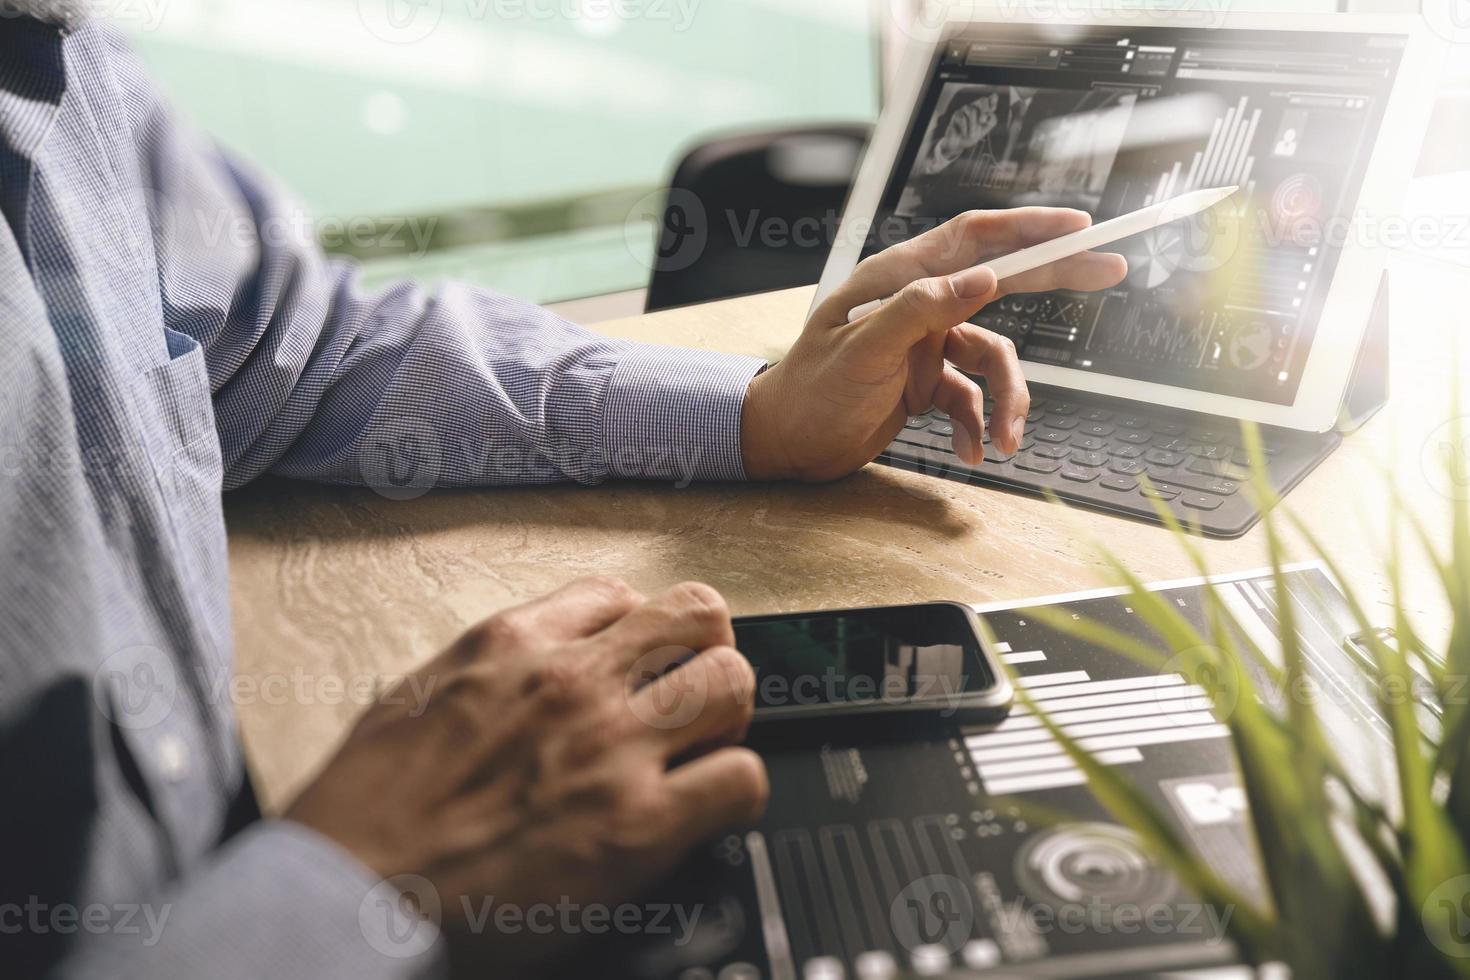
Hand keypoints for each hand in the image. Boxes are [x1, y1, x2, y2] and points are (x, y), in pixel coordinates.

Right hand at [286, 577, 766, 976]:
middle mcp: (571, 680)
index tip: (636, 662)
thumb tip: (529, 674)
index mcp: (512, 644)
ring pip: (732, 681)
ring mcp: (611, 747)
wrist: (347, 897)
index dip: (637, 631)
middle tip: (687, 696)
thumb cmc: (364, 815)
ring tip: (703, 748)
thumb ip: (486, 673)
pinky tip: (705, 809)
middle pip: (698, 615)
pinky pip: (740, 778)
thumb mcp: (415, 698)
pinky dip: (735, 791)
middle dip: (704, 654)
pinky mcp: (637, 824)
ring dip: (728, 714)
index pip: (617, 595)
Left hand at [740, 208, 1127, 481]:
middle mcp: (918, 305)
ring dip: (1007, 402)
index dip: (1028, 228)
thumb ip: (920, 310)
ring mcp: (926, 345)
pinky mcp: (927, 383)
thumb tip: (983, 278)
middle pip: (1001, 282)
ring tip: (1007, 441)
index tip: (1079, 227)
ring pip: (994, 360)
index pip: (974, 239)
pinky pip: (972, 400)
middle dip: (1055, 279)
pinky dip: (977, 427)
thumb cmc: (809, 391)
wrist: (785, 444)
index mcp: (899, 279)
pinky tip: (968, 453)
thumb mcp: (862, 349)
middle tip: (1110, 270)